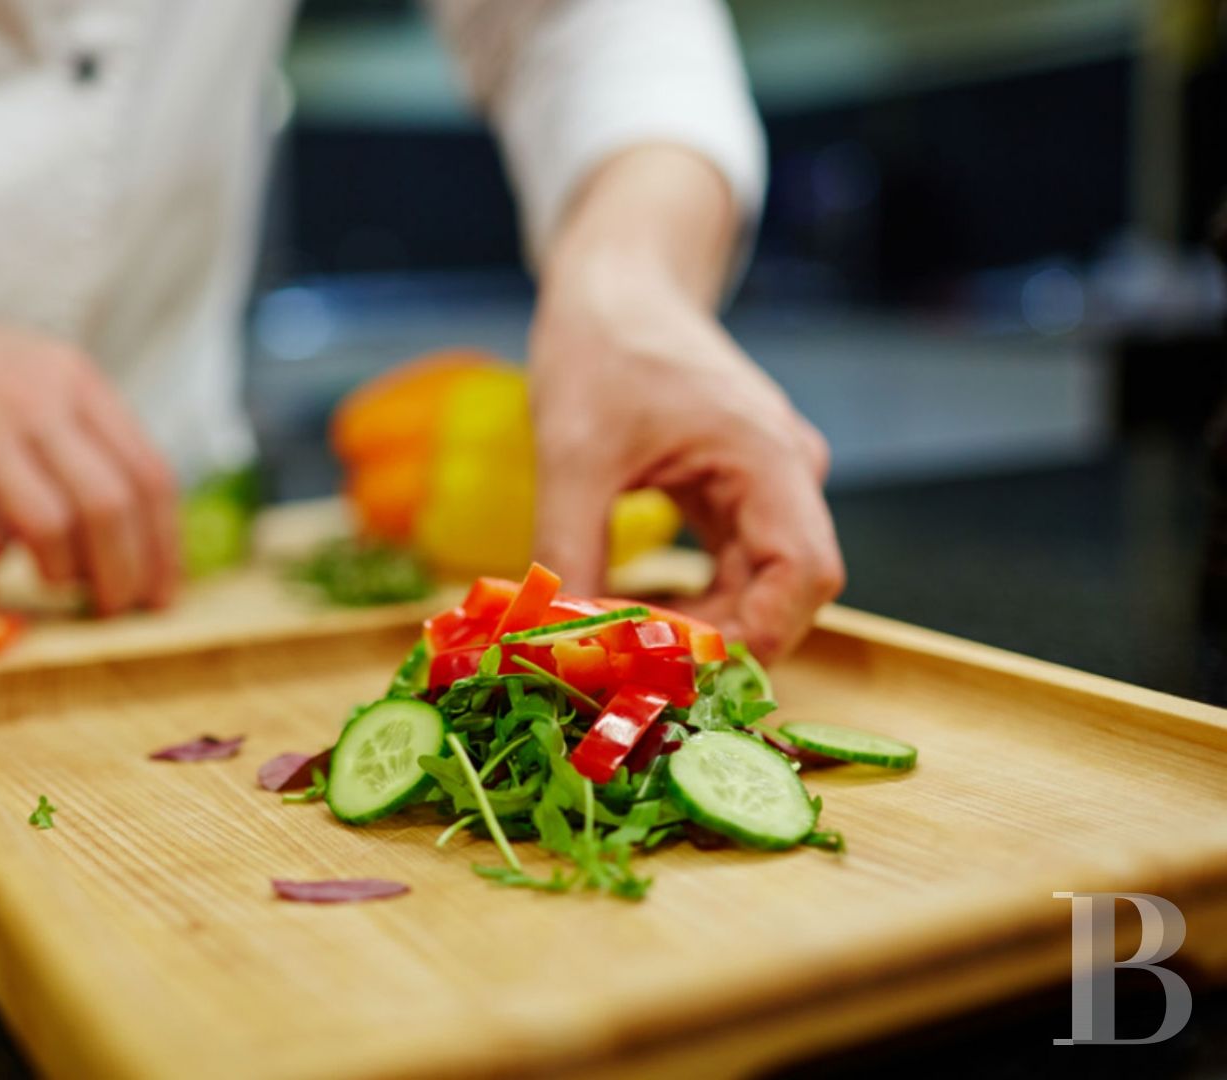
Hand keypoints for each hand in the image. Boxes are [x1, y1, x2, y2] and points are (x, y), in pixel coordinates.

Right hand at [0, 301, 179, 613]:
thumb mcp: (34, 380)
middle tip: (115, 608)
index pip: (148, 474)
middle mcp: (32, 397)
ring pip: (51, 529)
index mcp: (73, 378)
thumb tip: (143, 539)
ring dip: (59, 572)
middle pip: (108, 508)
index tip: (163, 592)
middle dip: (122, 575)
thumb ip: (86, 440)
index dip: (163, 546)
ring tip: (51, 577)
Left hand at [528, 150, 841, 659]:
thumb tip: (555, 640)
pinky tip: (626, 613)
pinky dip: (686, 601)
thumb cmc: (601, 346)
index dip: (751, 636)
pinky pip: (728, 568)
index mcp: (768, 458)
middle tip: (630, 675)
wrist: (617, 283)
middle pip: (783, 594)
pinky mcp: (734, 493)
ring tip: (618, 649)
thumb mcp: (572, 453)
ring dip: (695, 628)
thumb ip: (568, 548)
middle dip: (712, 643)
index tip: (675, 670)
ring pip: (753, 589)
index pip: (805, 576)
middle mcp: (785, 477)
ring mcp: (765, 486)